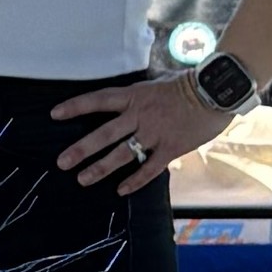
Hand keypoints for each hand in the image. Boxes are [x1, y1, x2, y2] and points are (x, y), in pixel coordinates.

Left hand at [49, 70, 228, 189]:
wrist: (217, 91)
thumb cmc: (189, 83)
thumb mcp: (158, 81)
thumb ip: (139, 94)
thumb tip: (125, 98)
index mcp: (135, 95)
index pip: (99, 100)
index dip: (76, 106)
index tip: (54, 114)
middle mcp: (140, 115)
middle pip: (105, 134)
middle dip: (81, 149)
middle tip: (62, 162)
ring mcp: (155, 133)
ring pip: (122, 153)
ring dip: (100, 167)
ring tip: (82, 179)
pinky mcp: (171, 148)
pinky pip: (149, 168)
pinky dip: (135, 180)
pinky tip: (121, 190)